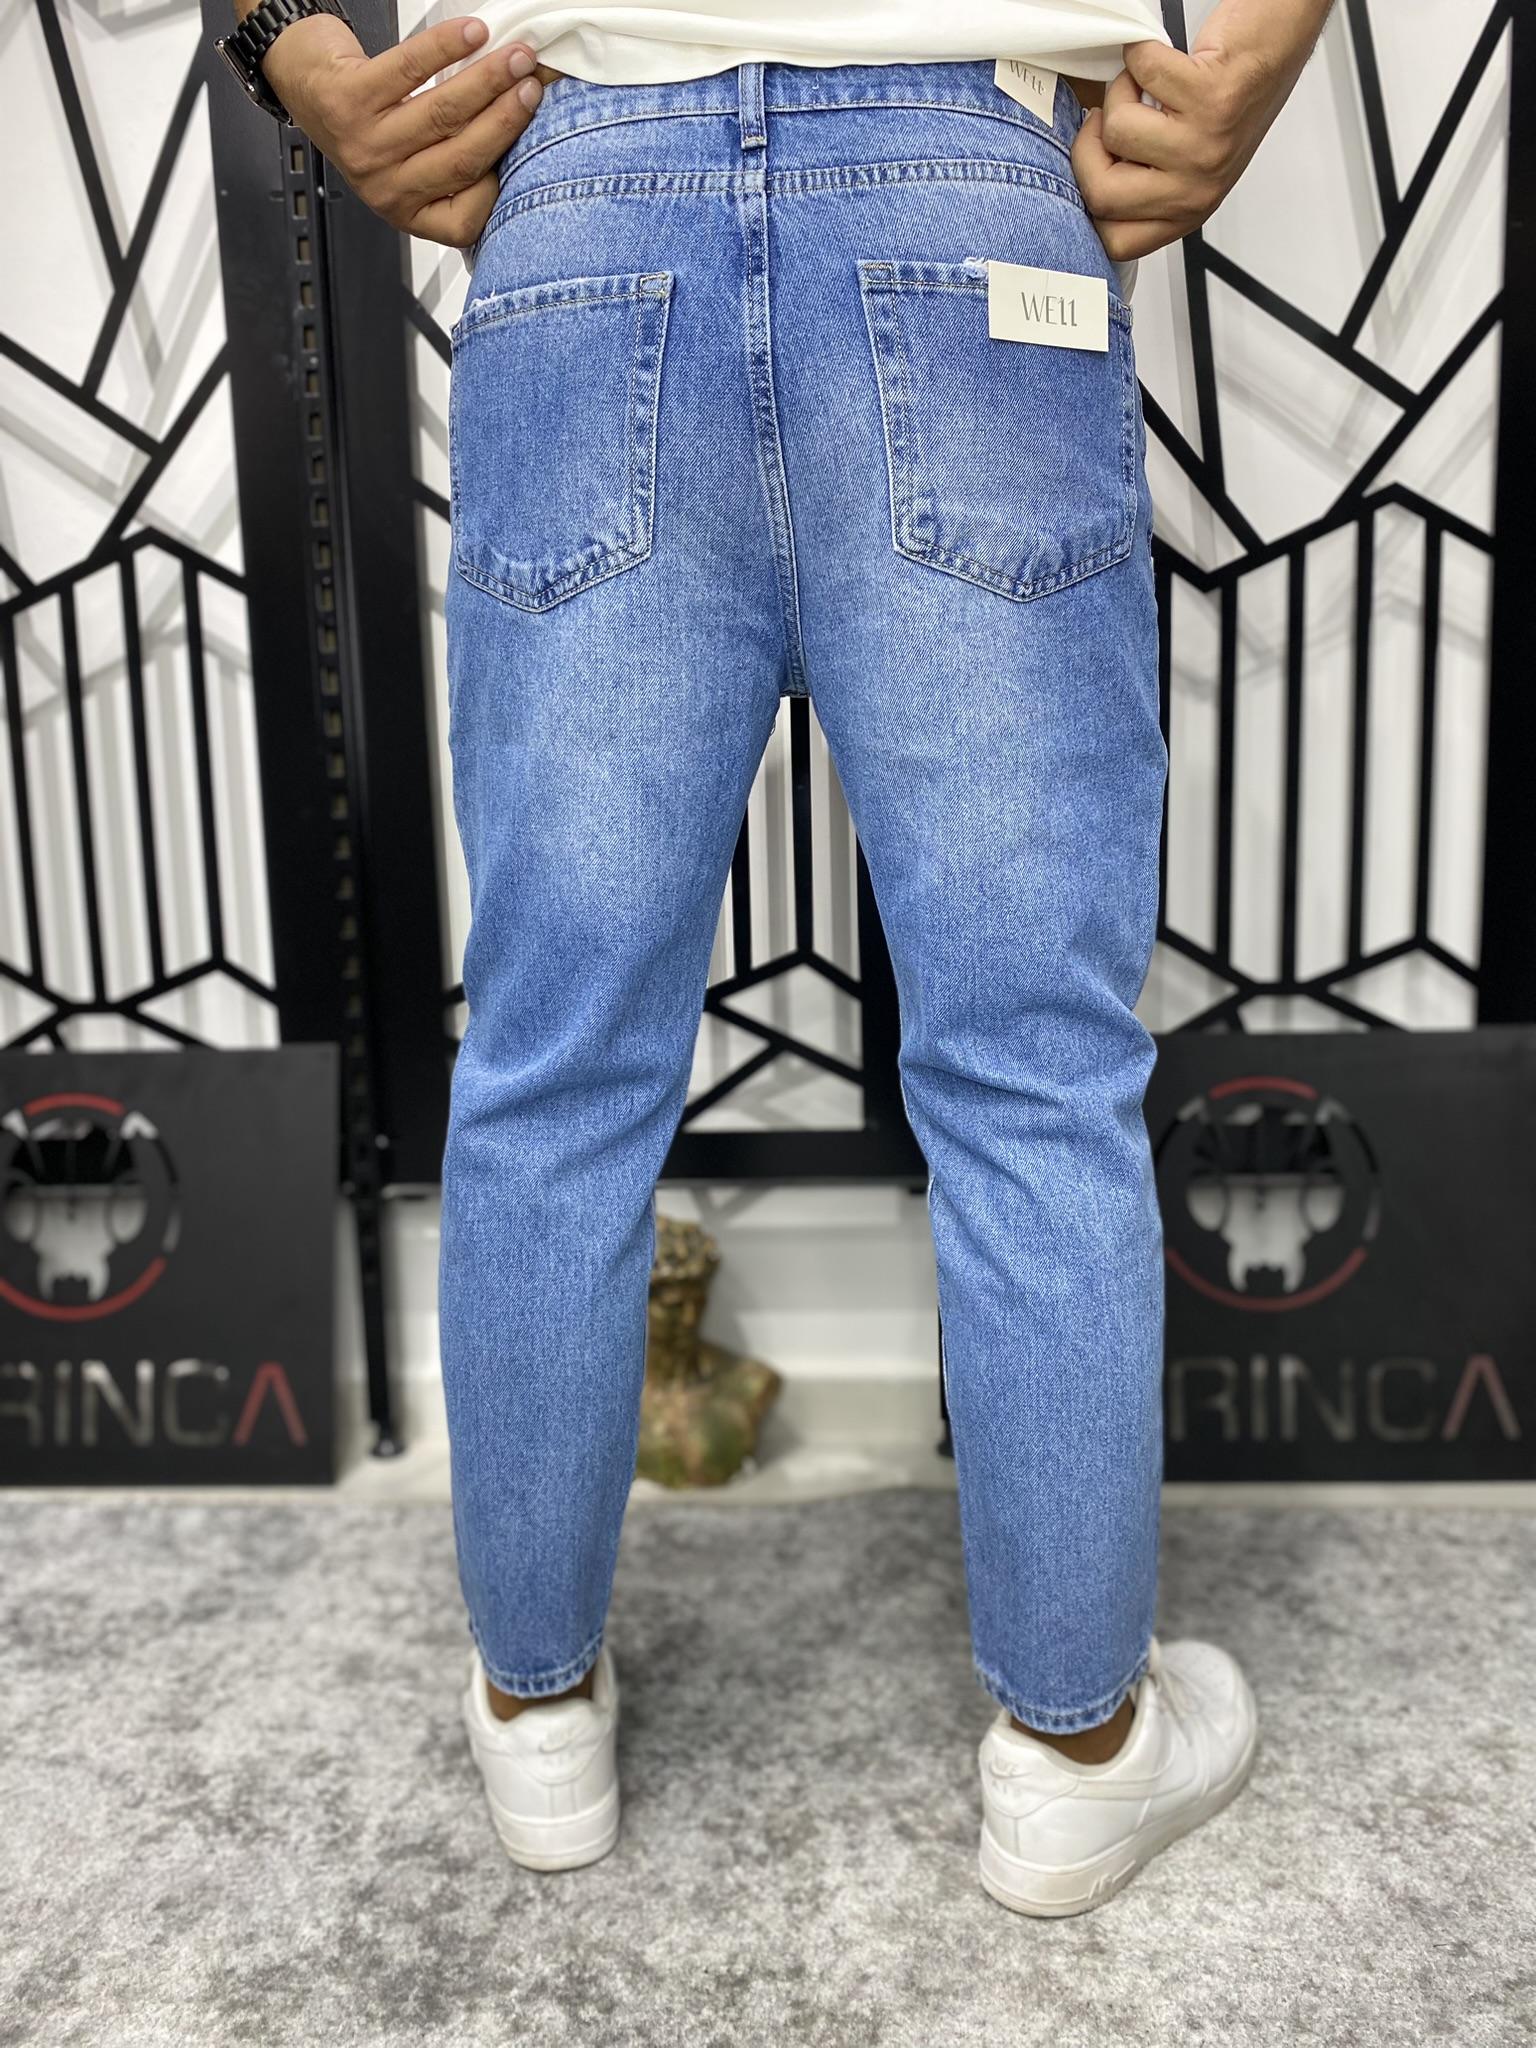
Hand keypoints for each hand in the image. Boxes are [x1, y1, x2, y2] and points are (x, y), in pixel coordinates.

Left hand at [258, 15, 548, 246]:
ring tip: (517, 57)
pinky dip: (447, 47)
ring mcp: (365, 146)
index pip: (467, 217)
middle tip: (535, 88)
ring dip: (487, 80)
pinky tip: (473, 33)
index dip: (504, 184)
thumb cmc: (371, 124)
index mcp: (410, 212)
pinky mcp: (348, 98)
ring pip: (442, 114)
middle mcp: (387, 188)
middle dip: (508, 120)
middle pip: (463, 159)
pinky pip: (409, 70)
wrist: (307, 85)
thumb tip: (524, 131)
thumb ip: (458, 163)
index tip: (533, 144)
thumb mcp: (415, 164)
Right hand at [1072, 0, 1335, 260]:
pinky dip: (1142, 53)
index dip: (1086, 202)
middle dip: (1089, 144)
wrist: (1273, 50)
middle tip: (1108, 118)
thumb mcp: (1182, 165)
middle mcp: (1196, 189)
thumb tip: (1074, 181)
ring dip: (1121, 91)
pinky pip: (1142, 72)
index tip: (1094, 164)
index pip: (1114, 243)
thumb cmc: (1226, 101)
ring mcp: (1206, 148)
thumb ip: (1140, 183)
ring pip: (1117, 130)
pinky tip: (1163, 60)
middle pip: (1102, 194)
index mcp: (1184, 212)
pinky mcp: (1213, 98)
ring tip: (1146, 85)